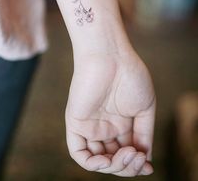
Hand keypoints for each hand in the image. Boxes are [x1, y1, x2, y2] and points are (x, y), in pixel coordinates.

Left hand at [65, 47, 155, 176]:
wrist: (111, 57)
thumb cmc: (130, 76)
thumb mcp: (145, 108)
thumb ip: (144, 134)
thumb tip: (145, 161)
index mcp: (121, 122)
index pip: (126, 152)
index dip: (136, 164)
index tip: (148, 167)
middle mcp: (105, 126)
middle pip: (113, 158)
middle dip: (128, 166)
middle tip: (139, 158)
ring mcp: (90, 125)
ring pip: (98, 159)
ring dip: (114, 166)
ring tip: (129, 154)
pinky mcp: (76, 122)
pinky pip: (78, 152)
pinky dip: (91, 164)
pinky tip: (105, 161)